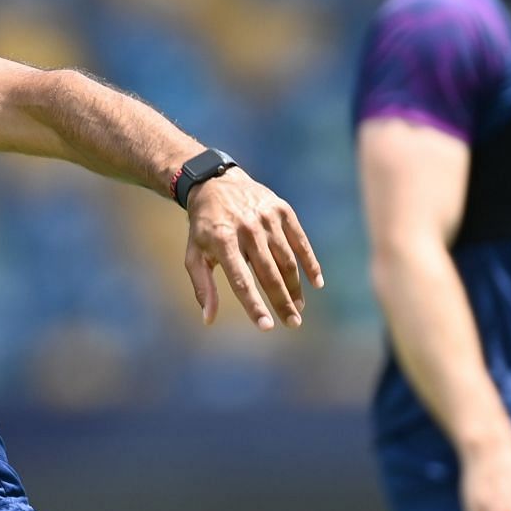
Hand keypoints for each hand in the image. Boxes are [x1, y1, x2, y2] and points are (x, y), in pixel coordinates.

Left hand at [181, 168, 323, 329]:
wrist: (216, 183)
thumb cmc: (204, 227)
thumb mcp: (194, 254)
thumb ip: (202, 286)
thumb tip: (208, 319)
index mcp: (222, 241)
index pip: (241, 280)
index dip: (254, 305)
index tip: (266, 327)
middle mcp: (247, 229)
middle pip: (270, 274)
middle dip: (282, 302)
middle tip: (292, 324)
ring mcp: (267, 218)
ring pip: (287, 260)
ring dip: (295, 287)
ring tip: (298, 308)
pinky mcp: (283, 211)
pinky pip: (300, 242)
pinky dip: (310, 263)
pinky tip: (316, 283)